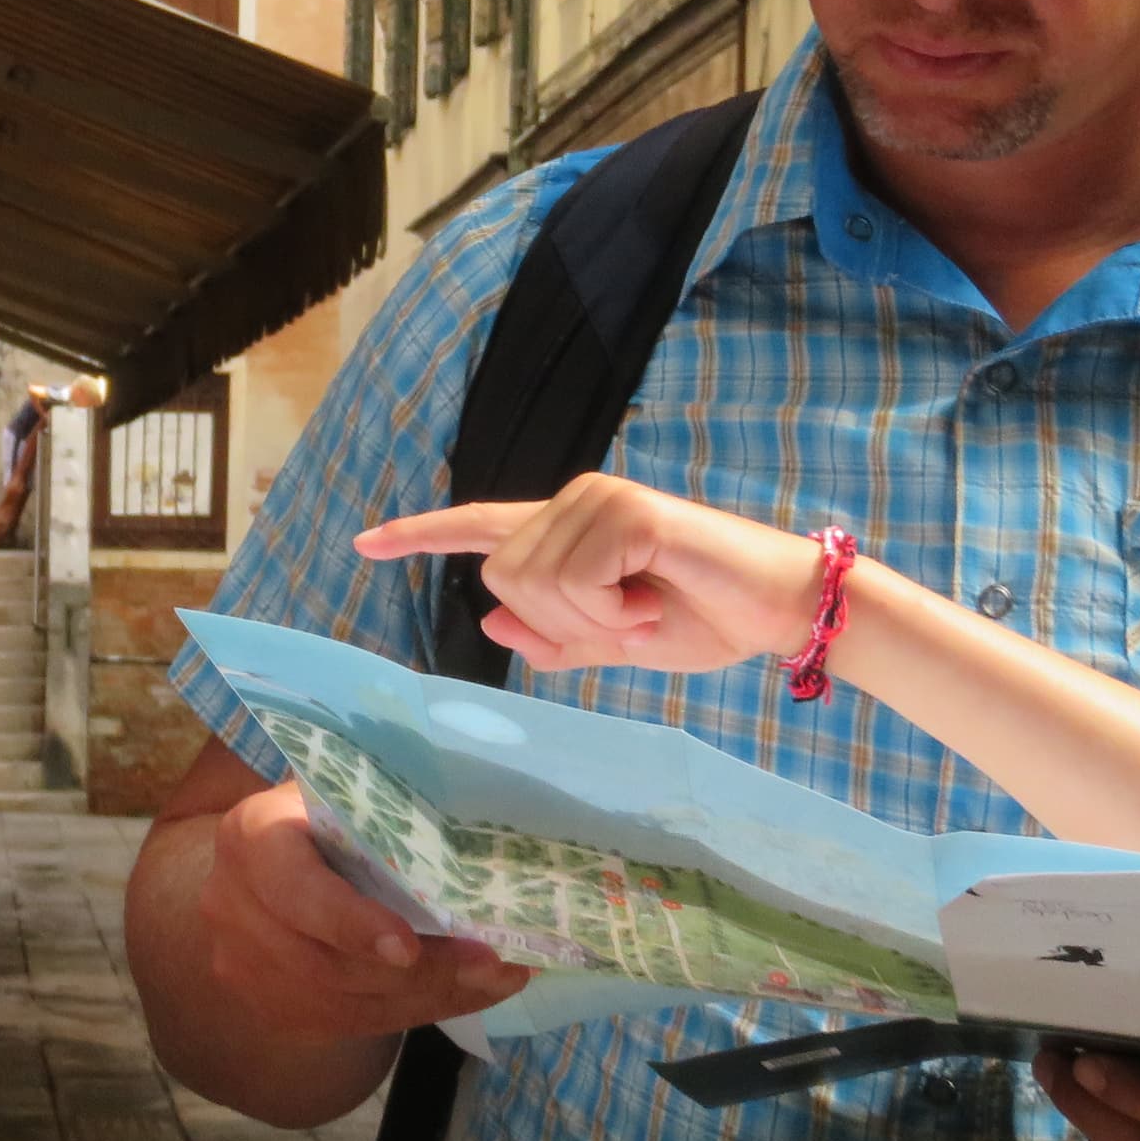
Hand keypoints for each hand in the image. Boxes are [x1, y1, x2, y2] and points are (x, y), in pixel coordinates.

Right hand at [198, 776, 532, 1038]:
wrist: (273, 860)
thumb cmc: (327, 811)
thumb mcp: (345, 792)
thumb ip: (384, 810)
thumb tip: (474, 826)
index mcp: (251, 835)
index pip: (295, 888)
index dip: (349, 922)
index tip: (408, 947)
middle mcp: (231, 906)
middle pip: (327, 964)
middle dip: (420, 971)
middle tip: (492, 963)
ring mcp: (243, 966)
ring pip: (344, 1005)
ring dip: (428, 998)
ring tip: (495, 980)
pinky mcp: (270, 1009)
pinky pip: (348, 1025)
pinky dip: (413, 1011)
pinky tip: (463, 993)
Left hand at [354, 475, 825, 677]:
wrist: (777, 610)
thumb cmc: (704, 619)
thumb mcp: (617, 641)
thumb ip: (557, 637)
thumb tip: (491, 624)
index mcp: (567, 530)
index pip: (480, 525)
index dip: (419, 535)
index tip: (362, 543)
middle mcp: (575, 500)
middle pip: (503, 579)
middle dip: (560, 626)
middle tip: (627, 625)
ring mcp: (599, 498)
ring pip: (534, 584)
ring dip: (591, 623)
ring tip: (645, 611)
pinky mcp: (627, 510)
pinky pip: (575, 581)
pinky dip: (610, 613)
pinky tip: (652, 602)